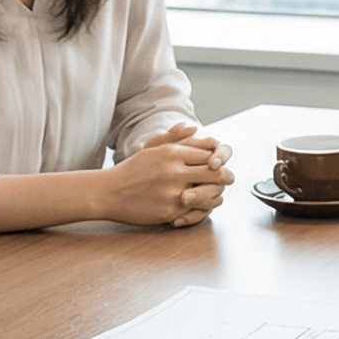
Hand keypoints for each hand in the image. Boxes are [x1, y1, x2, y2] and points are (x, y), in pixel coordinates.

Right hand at [100, 121, 234, 225]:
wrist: (109, 193)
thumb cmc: (131, 170)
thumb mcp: (151, 148)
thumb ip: (174, 138)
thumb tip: (194, 128)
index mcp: (172, 153)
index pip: (208, 152)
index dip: (219, 158)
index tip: (221, 162)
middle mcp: (175, 171)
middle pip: (215, 172)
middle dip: (226, 176)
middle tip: (230, 179)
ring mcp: (174, 192)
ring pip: (211, 193)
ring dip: (218, 193)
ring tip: (218, 193)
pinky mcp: (172, 210)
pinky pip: (197, 210)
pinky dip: (203, 208)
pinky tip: (202, 205)